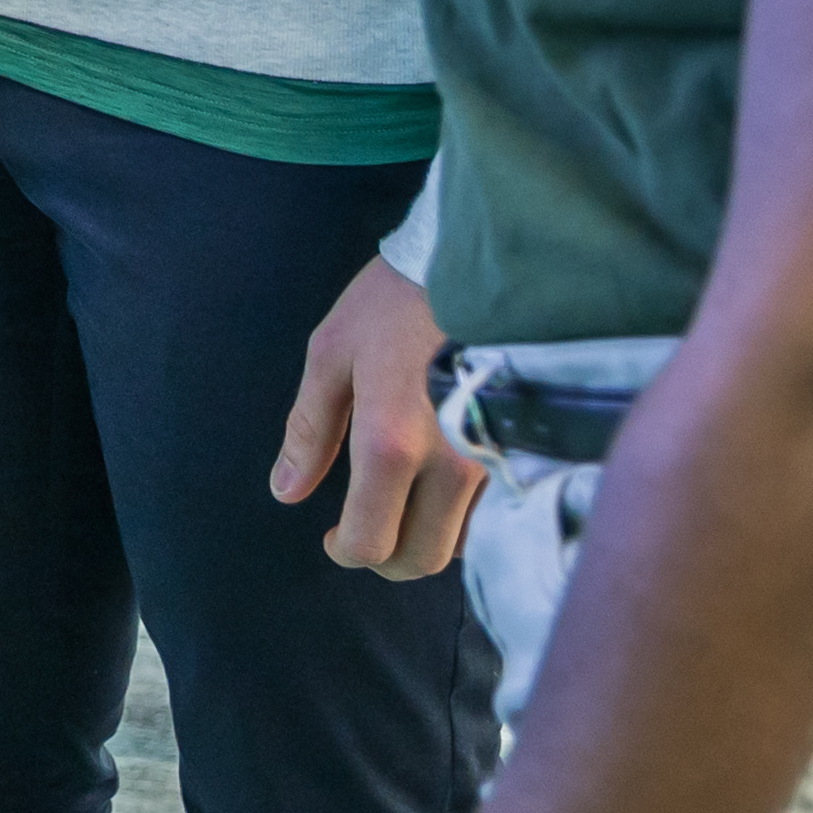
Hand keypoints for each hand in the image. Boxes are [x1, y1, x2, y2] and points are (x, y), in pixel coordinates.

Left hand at [274, 255, 484, 579]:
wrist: (480, 255)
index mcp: (392, 441)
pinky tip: (448, 488)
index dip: (347, 550)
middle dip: (387, 557)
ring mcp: (495, 459)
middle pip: (422, 556)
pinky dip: (469, 515)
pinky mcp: (525, 448)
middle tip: (367, 532)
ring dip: (431, 537)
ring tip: (407, 506)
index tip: (336, 537)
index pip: (371, 541)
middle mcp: (450, 463)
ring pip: (465, 540)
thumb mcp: (333, 352)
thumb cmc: (396, 298)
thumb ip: (310, 428)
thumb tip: (286, 491)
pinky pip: (499, 510)